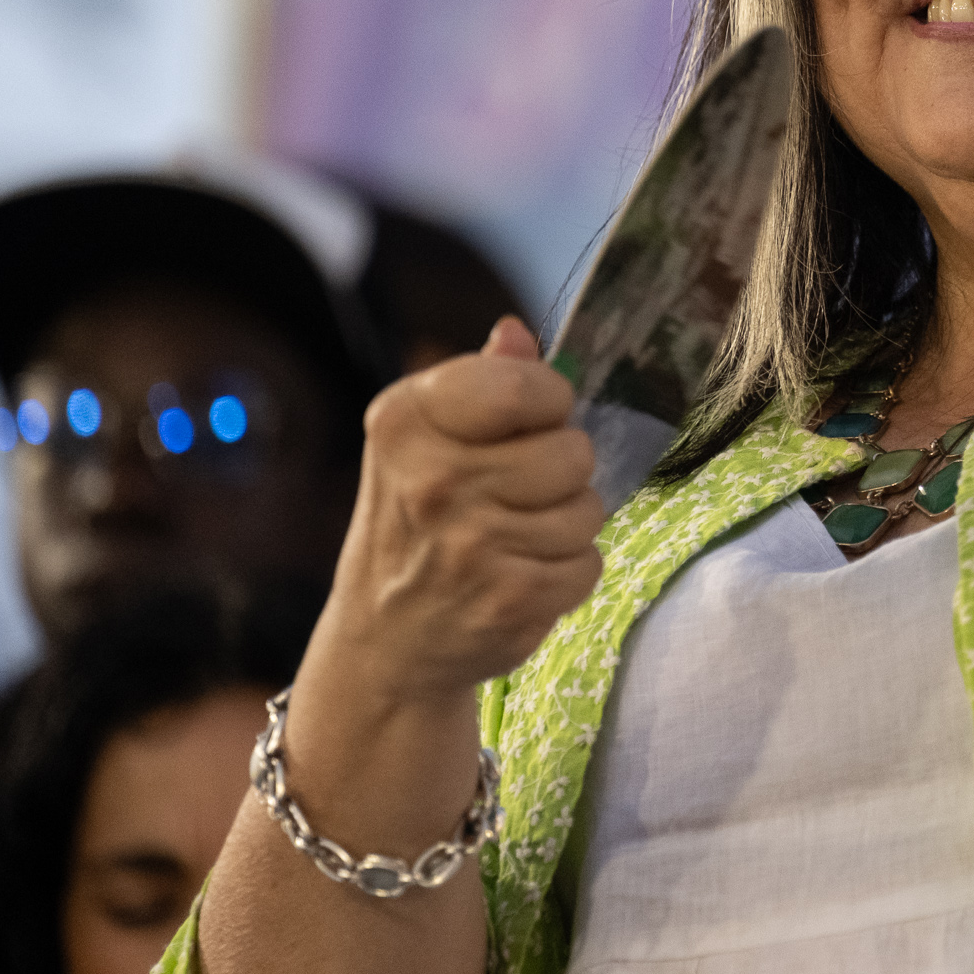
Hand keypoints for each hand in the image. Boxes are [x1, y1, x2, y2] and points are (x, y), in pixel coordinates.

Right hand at [316, 316, 603, 707]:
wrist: (385, 641)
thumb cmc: (417, 523)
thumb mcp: (426, 441)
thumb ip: (482, 383)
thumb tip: (517, 332)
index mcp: (406, 421)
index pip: (526, 385)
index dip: (548, 402)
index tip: (526, 424)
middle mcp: (432, 480)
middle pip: (573, 451)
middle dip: (561, 472)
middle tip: (516, 494)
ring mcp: (470, 546)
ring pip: (588, 510)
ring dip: (566, 525)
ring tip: (515, 538)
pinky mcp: (506, 601)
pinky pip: (588, 564)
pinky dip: (566, 574)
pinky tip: (520, 577)